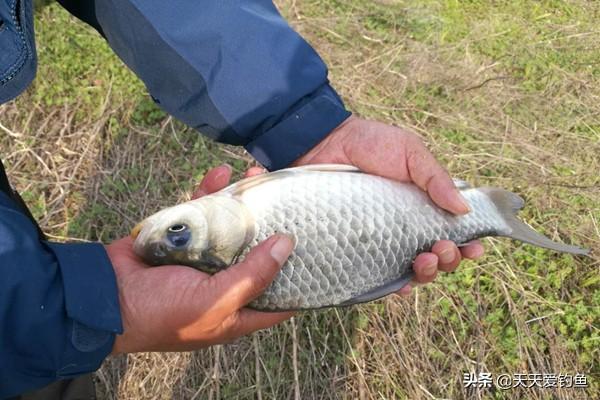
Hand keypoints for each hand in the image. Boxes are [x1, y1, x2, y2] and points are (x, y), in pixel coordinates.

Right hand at [109, 166, 293, 353]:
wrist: (105, 295)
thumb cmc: (163, 312)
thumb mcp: (214, 301)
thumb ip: (253, 276)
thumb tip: (288, 245)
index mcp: (237, 309)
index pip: (281, 296)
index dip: (302, 278)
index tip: (322, 251)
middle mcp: (225, 283)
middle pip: (258, 253)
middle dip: (273, 226)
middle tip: (289, 198)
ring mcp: (204, 257)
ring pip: (232, 227)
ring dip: (243, 202)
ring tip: (257, 175)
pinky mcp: (183, 236)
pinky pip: (202, 213)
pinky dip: (209, 193)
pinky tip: (220, 174)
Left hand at [294, 116, 484, 295]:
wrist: (325, 144)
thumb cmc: (370, 144)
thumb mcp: (410, 152)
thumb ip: (435, 178)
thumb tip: (464, 209)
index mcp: (424, 205)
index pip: (452, 231)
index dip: (467, 244)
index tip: (474, 247)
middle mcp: (406, 226)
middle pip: (437, 256)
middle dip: (448, 260)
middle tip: (442, 248)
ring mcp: (382, 239)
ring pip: (412, 270)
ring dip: (427, 273)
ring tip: (424, 261)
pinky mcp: (358, 248)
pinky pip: (379, 275)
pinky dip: (394, 285)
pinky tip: (401, 285)